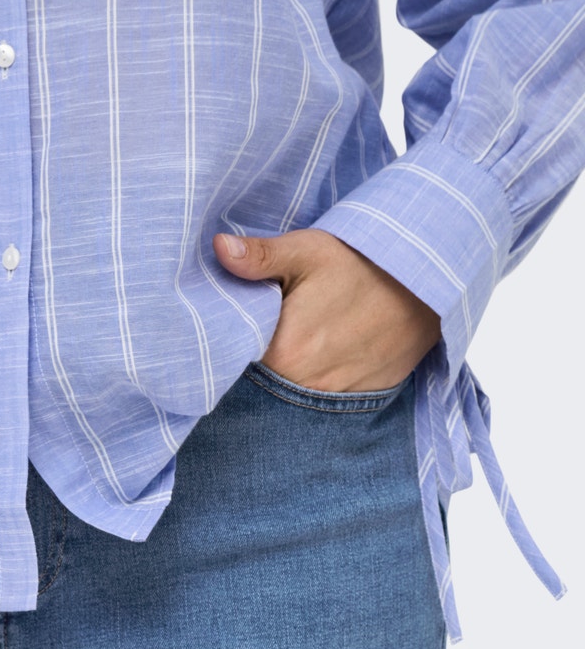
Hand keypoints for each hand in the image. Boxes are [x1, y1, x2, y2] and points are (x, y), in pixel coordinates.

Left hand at [213, 228, 441, 392]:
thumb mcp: (309, 251)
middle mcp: (303, 387)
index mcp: (283, 353)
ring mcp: (332, 399)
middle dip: (258, 361)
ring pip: (292, 394)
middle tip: (269, 330)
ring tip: (302, 341)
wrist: (431, 282)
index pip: (236, 361)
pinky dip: (318, 382)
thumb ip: (259, 258)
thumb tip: (217, 248)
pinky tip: (325, 356)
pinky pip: (324, 399)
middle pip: (261, 382)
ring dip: (288, 375)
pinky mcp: (359, 400)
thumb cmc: (365, 263)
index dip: (232, 344)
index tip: (233, 326)